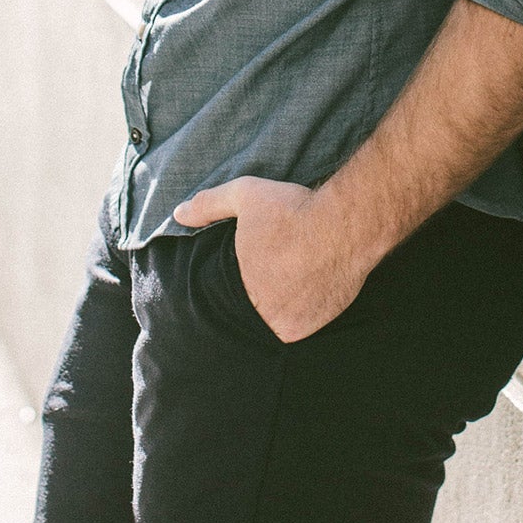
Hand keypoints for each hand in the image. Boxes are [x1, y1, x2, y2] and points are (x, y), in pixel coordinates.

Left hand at [173, 176, 375, 342]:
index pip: (227, 294)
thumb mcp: (245, 195)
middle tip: (272, 275)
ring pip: (274, 321)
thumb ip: (210, 205)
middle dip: (257, 295)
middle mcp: (261, 312)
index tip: (251, 268)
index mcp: (239, 286)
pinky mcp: (313, 327)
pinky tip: (305, 293)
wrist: (345, 226)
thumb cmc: (293, 210)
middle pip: (251, 309)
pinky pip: (299, 326)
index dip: (238, 281)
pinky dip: (299, 314)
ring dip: (277, 308)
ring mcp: (287, 324)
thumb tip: (178, 213)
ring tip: (288, 285)